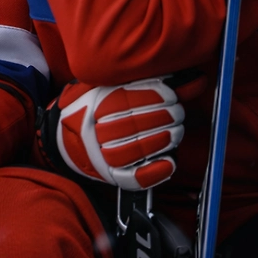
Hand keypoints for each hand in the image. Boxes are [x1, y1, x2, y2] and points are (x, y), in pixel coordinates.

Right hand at [37, 79, 184, 191]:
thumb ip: (146, 82)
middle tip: (177, 112)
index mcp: (90, 106)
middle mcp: (92, 132)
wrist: (66, 137)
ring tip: (175, 132)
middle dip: (161, 117)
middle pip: (130, 125)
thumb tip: (190, 80)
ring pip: (132, 151)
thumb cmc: (93, 108)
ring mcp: (101, 156)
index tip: (170, 93)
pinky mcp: (111, 176)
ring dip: (160, 140)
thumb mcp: (108, 87)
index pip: (122, 100)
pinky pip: (133, 178)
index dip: (151, 96)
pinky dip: (154, 171)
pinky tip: (169, 161)